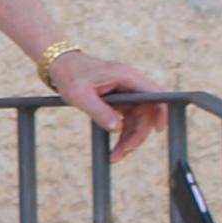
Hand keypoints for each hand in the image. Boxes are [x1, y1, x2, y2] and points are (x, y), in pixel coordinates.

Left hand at [51, 52, 167, 161]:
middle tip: (122, 153)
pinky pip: (129, 119)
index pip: (155, 94)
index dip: (161, 112)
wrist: (60, 65)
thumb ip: (98, 111)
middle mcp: (131, 83)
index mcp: (126, 77)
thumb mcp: (79, 95)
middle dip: (137, 135)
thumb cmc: (69, 76)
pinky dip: (124, 134)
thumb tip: (117, 128)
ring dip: (130, 138)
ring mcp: (127, 92)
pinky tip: (115, 149)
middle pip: (146, 112)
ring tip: (115, 157)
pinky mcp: (121, 99)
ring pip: (138, 119)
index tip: (159, 130)